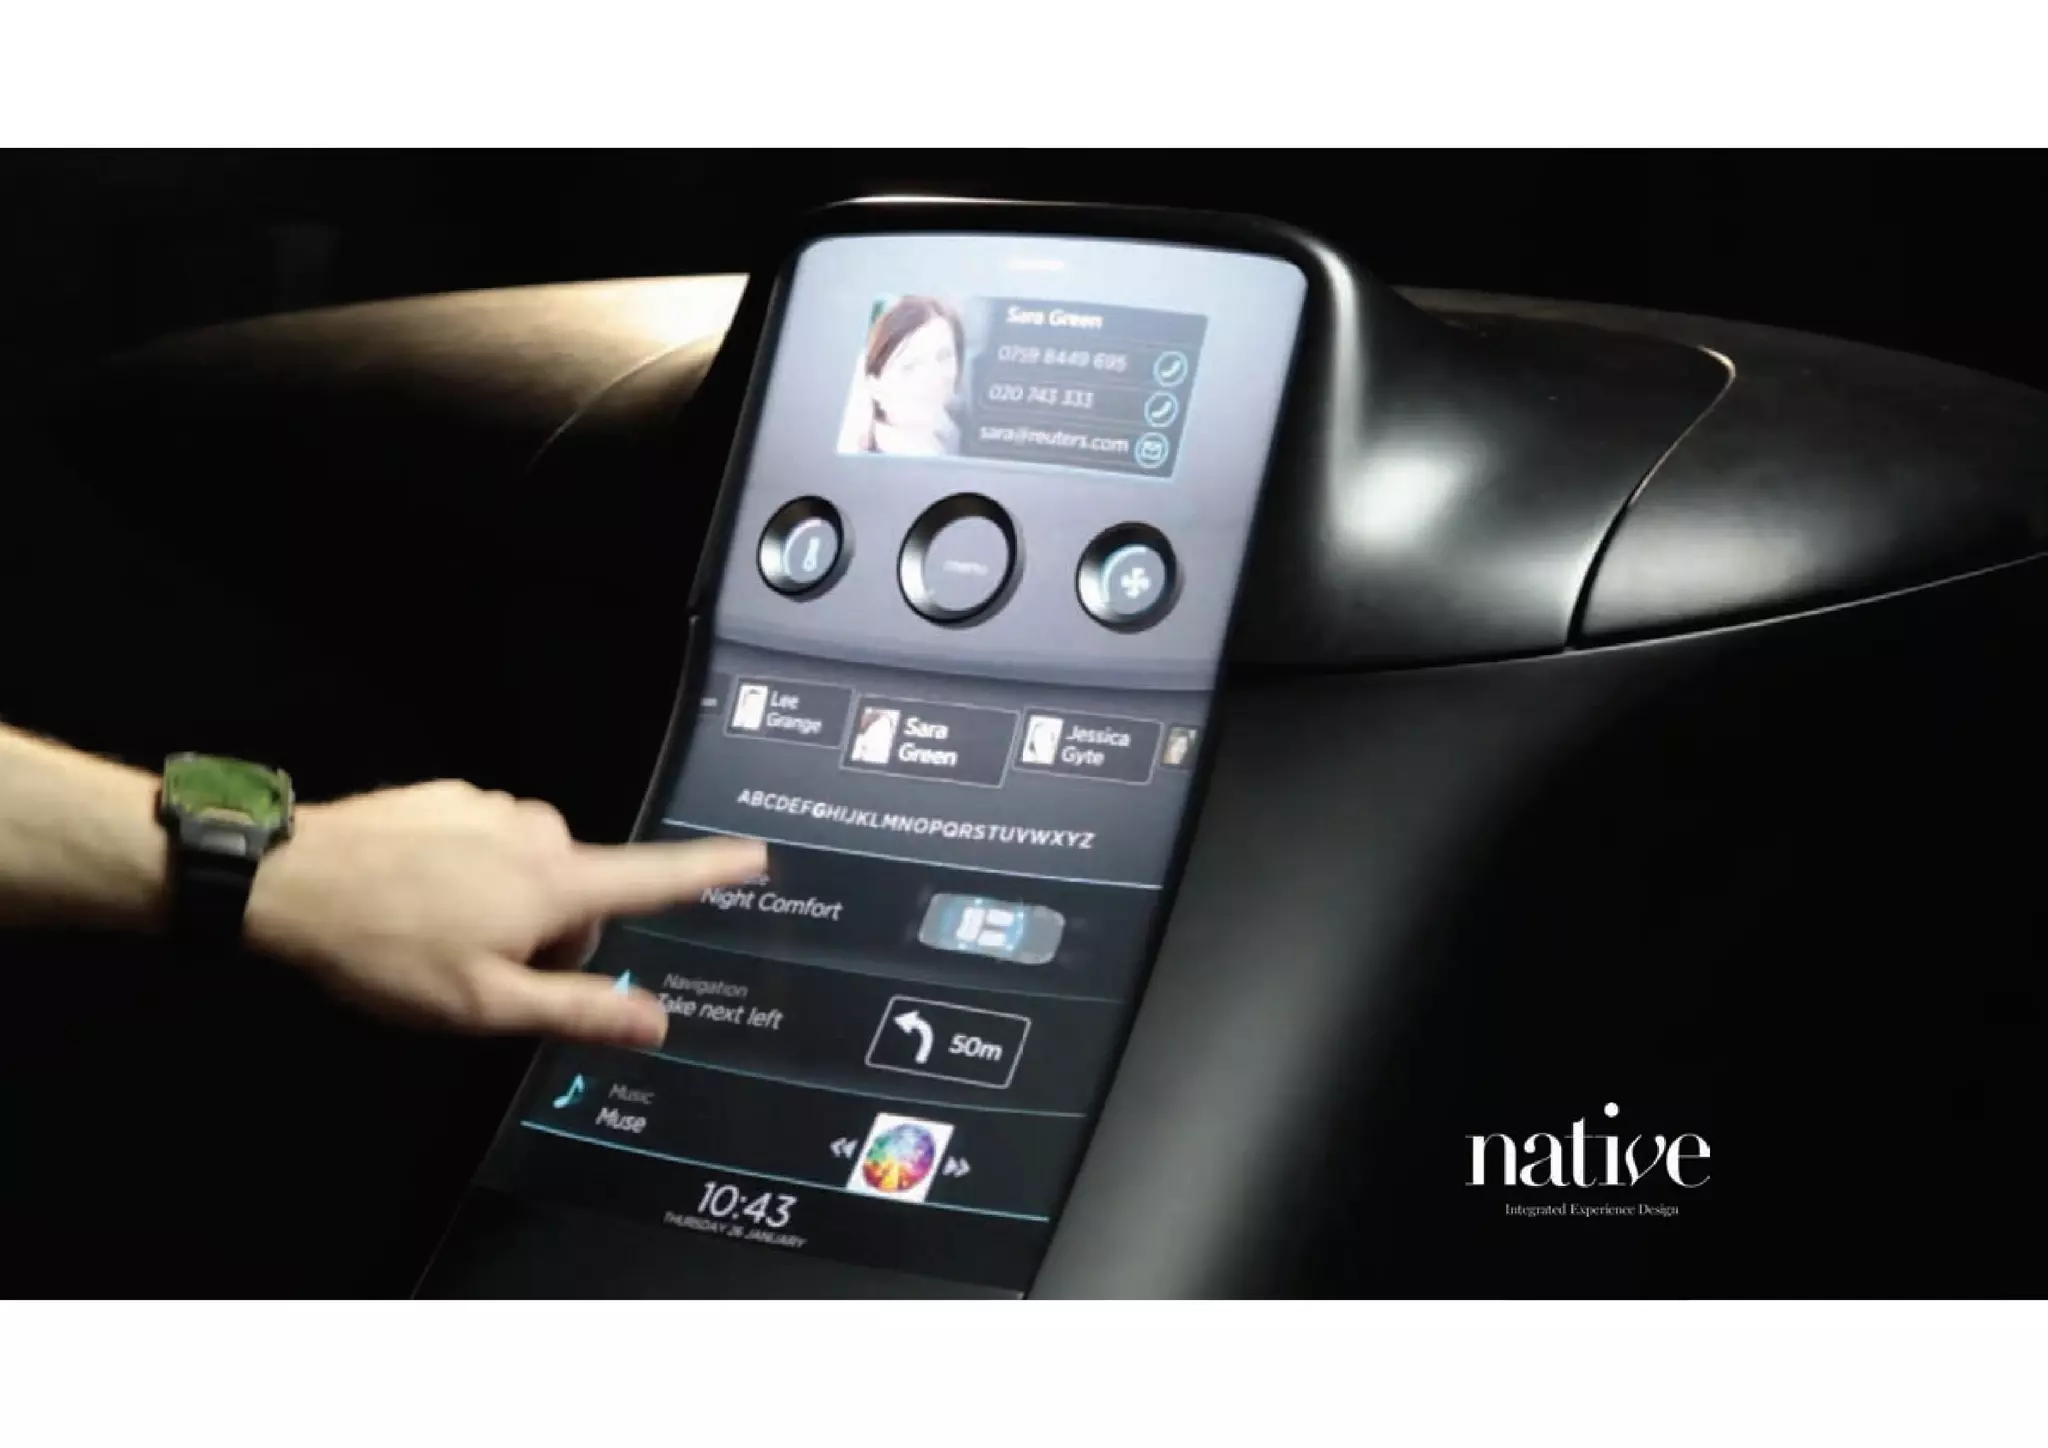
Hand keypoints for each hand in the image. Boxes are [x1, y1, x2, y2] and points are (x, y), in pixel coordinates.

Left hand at [244, 780, 764, 1046]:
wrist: (289, 878)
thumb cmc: (391, 951)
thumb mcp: (485, 1005)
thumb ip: (577, 1011)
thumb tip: (659, 1023)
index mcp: (558, 883)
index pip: (654, 878)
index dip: (709, 871)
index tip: (756, 854)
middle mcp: (538, 831)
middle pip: (581, 888)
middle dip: (553, 930)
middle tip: (487, 969)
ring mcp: (492, 805)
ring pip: (530, 866)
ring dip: (507, 902)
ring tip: (439, 934)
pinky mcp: (450, 793)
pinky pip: (486, 840)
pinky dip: (468, 872)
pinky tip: (416, 896)